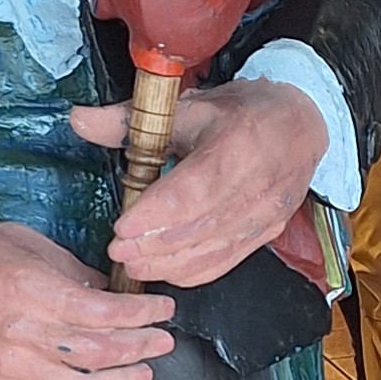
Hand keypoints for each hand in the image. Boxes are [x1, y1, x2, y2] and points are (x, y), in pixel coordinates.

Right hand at [0, 198, 173, 379]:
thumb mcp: (32, 247)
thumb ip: (75, 276)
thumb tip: (112, 298)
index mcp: (33, 291)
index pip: (105, 314)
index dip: (143, 316)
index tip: (163, 311)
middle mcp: (20, 333)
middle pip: (99, 353)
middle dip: (141, 349)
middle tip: (162, 343)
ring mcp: (4, 367)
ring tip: (141, 375)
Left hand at [69, 79, 327, 286]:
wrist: (301, 124)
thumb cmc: (242, 114)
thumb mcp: (188, 107)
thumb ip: (130, 120)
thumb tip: (79, 120)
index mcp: (240, 144)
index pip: (196, 189)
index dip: (158, 214)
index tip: (123, 226)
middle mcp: (258, 186)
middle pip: (201, 227)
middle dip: (154, 245)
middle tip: (117, 250)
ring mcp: (266, 215)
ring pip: (213, 250)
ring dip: (168, 263)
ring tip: (132, 262)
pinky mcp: (268, 234)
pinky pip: (226, 262)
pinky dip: (192, 272)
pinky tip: (163, 269)